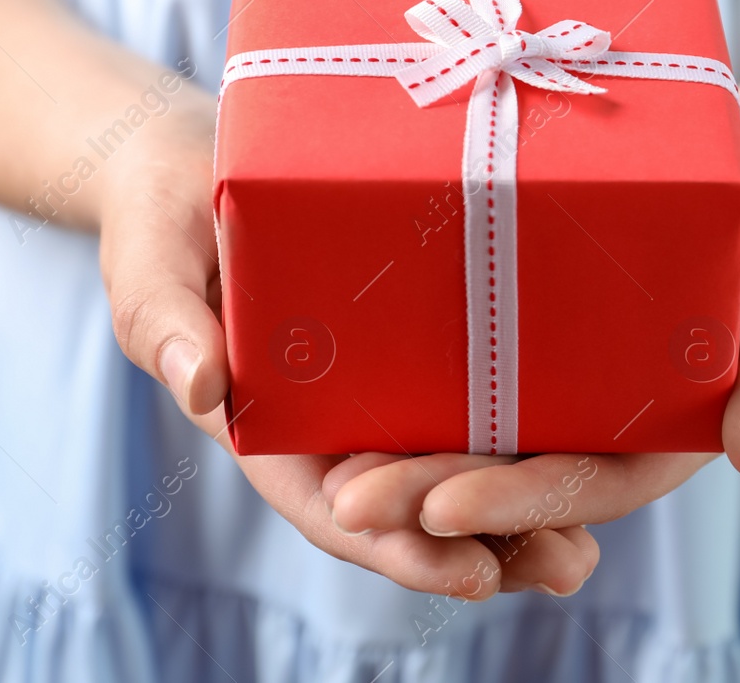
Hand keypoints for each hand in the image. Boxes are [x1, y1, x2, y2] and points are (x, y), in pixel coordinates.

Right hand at [95, 91, 597, 597]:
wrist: (196, 165)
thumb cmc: (163, 219)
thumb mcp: (150, 265)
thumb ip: (166, 324)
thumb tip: (197, 388)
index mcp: (269, 429)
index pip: (336, 507)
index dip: (398, 547)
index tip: (465, 575)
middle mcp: (333, 423)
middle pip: (414, 504)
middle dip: (487, 545)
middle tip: (566, 568)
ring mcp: (379, 387)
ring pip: (454, 463)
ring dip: (520, 510)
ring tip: (590, 545)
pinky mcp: (418, 340)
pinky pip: (472, 395)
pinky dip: (524, 431)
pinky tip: (589, 450)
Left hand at [328, 75, 739, 559]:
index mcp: (668, 434)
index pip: (589, 483)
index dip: (520, 501)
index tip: (445, 506)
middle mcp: (605, 415)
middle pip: (513, 469)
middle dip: (431, 492)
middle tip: (347, 504)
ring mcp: (566, 373)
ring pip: (478, 426)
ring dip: (404, 449)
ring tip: (321, 465)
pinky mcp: (537, 320)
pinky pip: (473, 358)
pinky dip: (412, 376)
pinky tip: (343, 378)